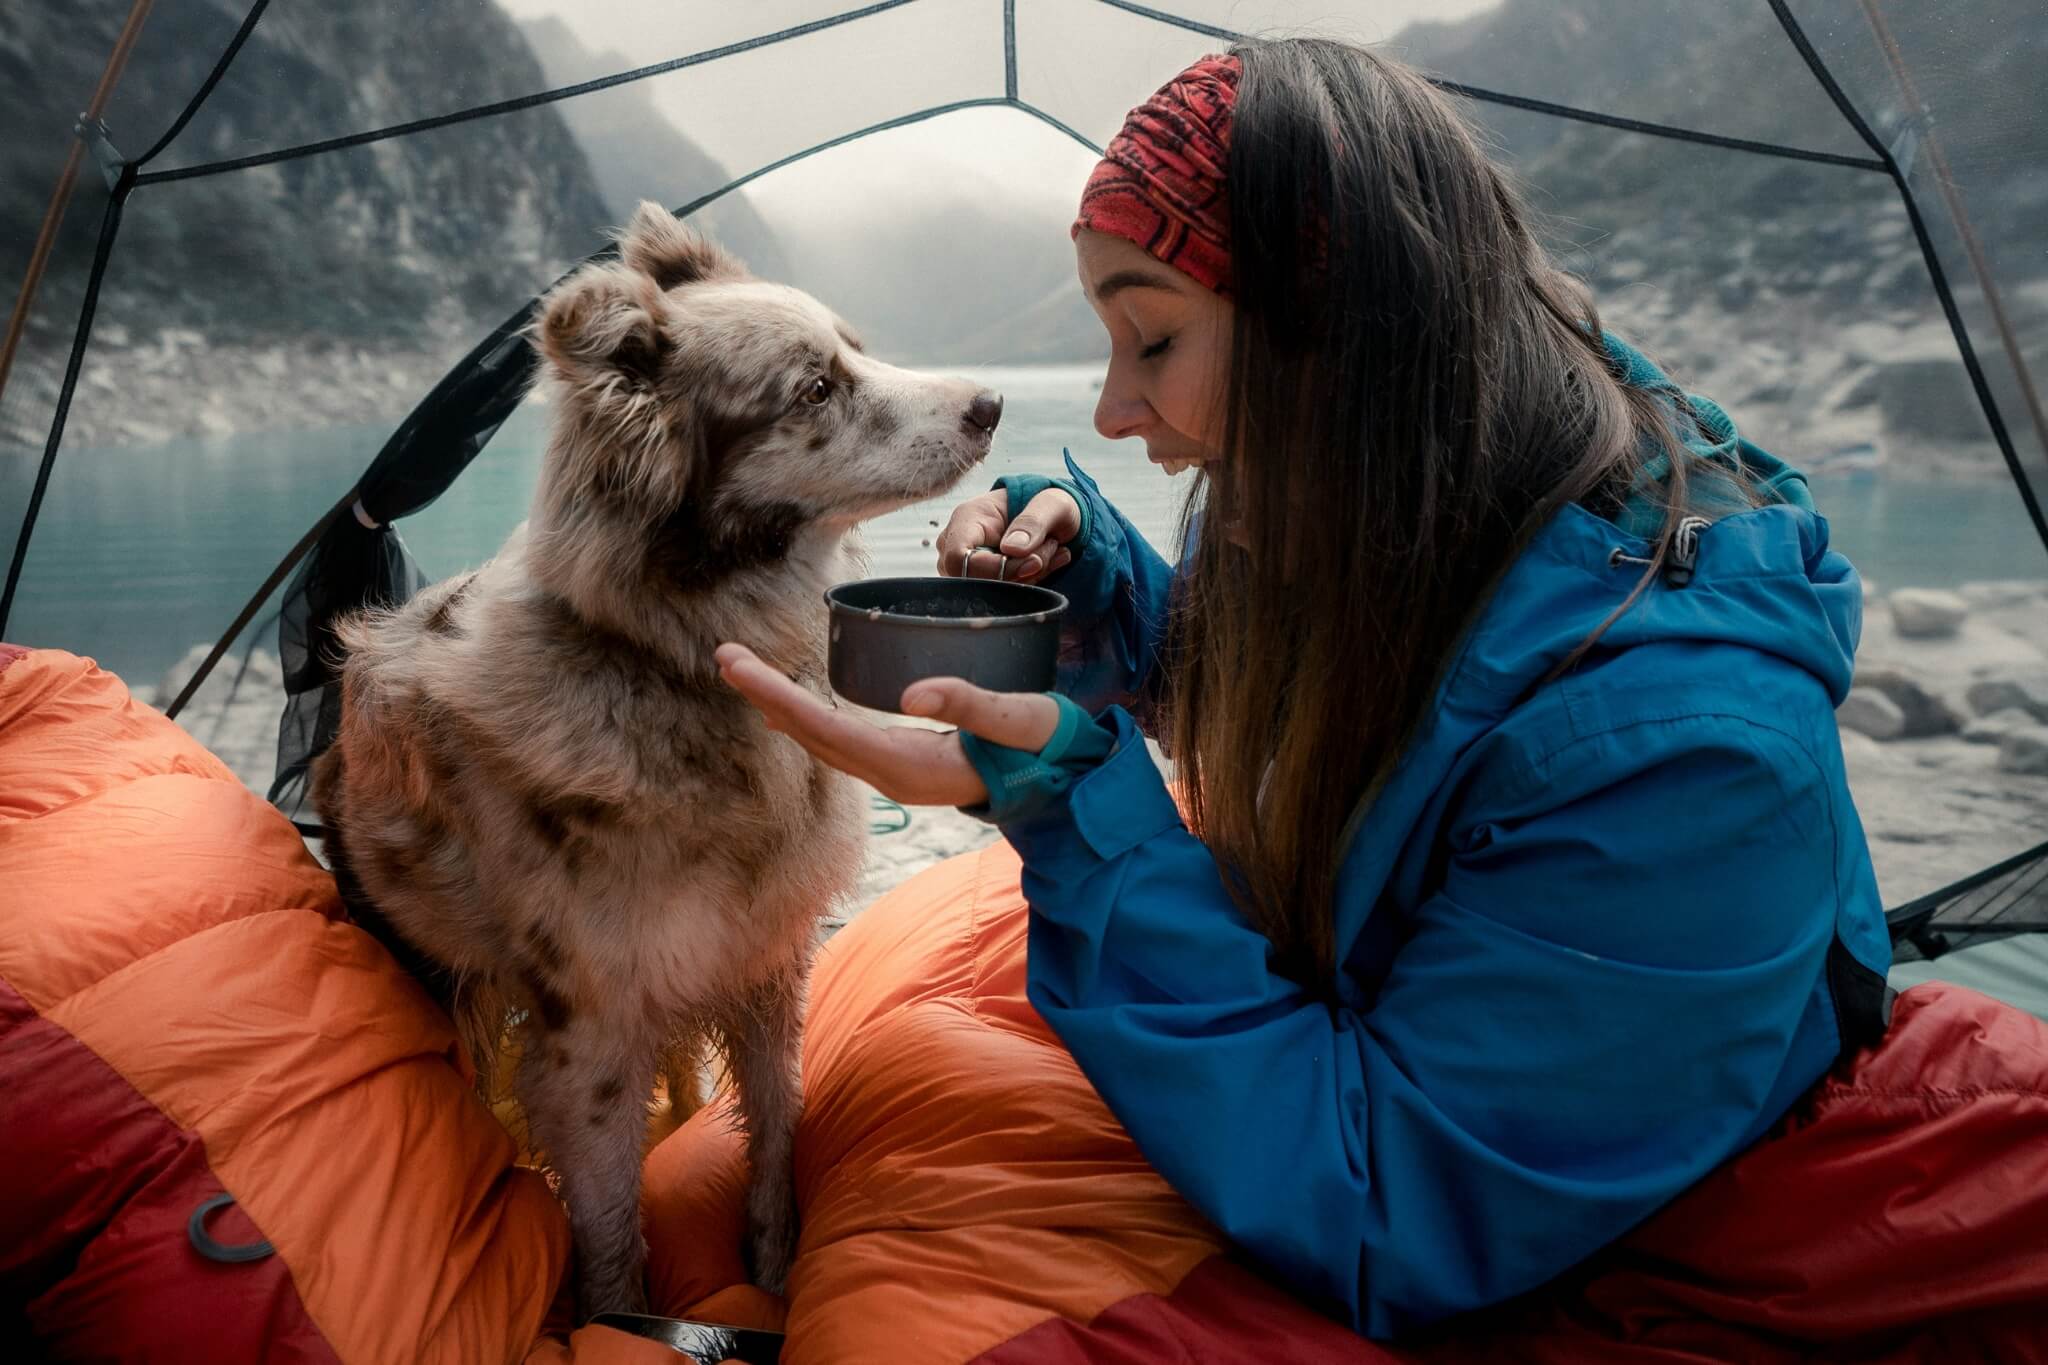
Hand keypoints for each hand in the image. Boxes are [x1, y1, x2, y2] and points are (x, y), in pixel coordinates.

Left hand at [713, 643, 1061, 805]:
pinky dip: (808, 720)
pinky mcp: (902, 767)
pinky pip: (840, 744)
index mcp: (910, 766)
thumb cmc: (1045, 745)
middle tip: (723, 656)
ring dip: (782, 708)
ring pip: (823, 742)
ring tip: (744, 676)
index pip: (827, 729)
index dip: (778, 697)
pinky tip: (791, 710)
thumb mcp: (1018, 717)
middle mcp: (892, 777)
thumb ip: (969, 704)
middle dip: (765, 697)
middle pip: (813, 736)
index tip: (736, 666)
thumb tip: (910, 693)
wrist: (1065, 783)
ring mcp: (895, 776)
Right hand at [936, 486, 1080, 583]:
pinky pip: (999, 596)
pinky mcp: (980, 579)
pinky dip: (1027, 584)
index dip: (996, 569)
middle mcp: (959, 542)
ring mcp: (966, 564)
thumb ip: (1033, 523)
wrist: (1055, 517)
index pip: (959, 557)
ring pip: (989, 591)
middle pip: (974, 580)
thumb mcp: (1052, 504)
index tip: (1034, 562)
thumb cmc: (1050, 505)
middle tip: (1048, 551)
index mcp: (968, 517)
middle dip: (1019, 574)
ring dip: (1028, 578)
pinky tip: (1044, 565)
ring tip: (1049, 552)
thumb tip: (1010, 549)